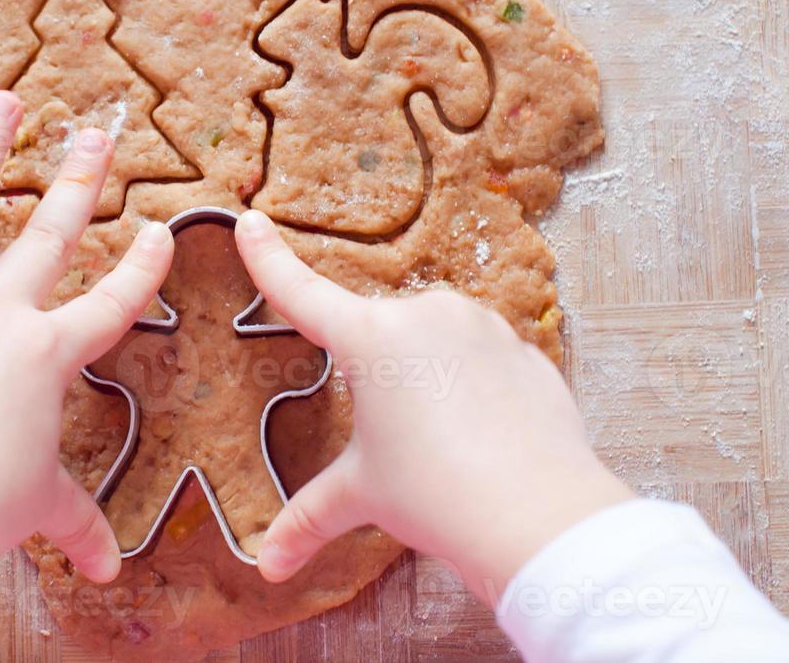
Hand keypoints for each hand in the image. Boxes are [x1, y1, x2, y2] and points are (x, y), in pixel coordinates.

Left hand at [0, 91, 173, 583]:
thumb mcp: (38, 506)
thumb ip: (78, 522)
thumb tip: (110, 569)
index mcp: (47, 356)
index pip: (112, 301)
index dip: (143, 265)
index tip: (161, 229)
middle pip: (49, 232)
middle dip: (80, 176)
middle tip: (98, 131)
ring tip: (2, 101)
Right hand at [233, 210, 632, 598]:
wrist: (536, 515)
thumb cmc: (439, 497)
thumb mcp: (364, 497)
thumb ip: (310, 518)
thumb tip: (269, 566)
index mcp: (371, 338)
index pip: (303, 292)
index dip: (270, 259)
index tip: (251, 223)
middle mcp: (426, 315)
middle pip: (378, 334)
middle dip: (378, 377)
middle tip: (393, 436)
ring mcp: (481, 326)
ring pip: (434, 343)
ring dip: (427, 378)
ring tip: (441, 444)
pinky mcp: (523, 348)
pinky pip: (482, 359)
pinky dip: (473, 389)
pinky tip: (478, 436)